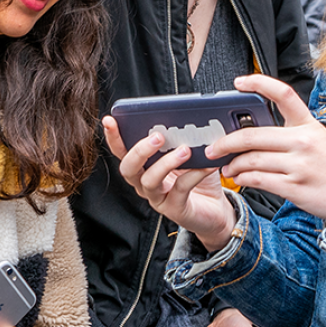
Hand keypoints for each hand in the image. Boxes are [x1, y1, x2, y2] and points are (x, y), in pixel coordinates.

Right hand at [102, 115, 236, 250]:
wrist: (215, 207)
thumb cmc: (198, 176)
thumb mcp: (189, 153)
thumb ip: (180, 138)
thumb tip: (181, 118)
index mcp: (144, 166)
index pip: (123, 151)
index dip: (114, 137)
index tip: (110, 120)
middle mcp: (145, 182)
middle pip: (129, 168)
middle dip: (140, 151)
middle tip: (158, 137)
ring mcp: (158, 197)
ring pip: (150, 180)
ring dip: (166, 162)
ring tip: (185, 150)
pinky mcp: (175, 208)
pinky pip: (180, 190)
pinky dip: (193, 175)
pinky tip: (204, 166)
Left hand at [206, 74, 325, 223]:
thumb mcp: (318, 139)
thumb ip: (291, 133)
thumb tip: (253, 133)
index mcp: (309, 123)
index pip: (283, 93)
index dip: (258, 83)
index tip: (238, 82)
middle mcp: (303, 140)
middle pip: (253, 135)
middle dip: (226, 142)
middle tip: (213, 147)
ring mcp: (299, 164)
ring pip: (251, 159)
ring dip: (233, 164)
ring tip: (226, 167)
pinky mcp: (295, 187)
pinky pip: (258, 180)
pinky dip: (243, 179)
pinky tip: (240, 179)